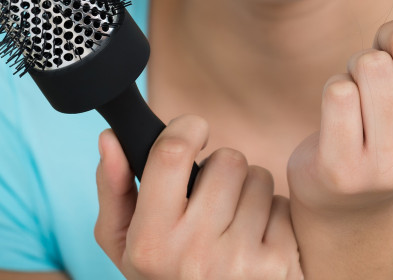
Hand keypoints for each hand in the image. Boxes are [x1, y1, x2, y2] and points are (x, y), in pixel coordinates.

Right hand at [95, 115, 303, 279]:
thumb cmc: (165, 274)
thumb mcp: (125, 243)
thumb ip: (114, 189)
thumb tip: (110, 136)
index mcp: (150, 242)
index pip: (170, 153)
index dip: (186, 127)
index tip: (193, 130)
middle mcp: (194, 254)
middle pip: (226, 160)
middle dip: (221, 169)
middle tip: (212, 197)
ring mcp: (240, 262)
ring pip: (259, 178)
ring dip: (249, 191)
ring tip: (233, 223)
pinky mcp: (278, 265)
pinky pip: (282, 205)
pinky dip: (272, 216)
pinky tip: (255, 241)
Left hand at [287, 0, 392, 216]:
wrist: (349, 198)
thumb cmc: (392, 120)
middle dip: (386, 41)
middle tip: (380, 72)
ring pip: (369, 64)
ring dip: (357, 68)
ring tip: (362, 99)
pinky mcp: (347, 170)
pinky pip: (338, 90)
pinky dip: (334, 90)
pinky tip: (339, 119)